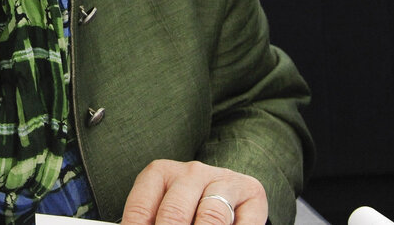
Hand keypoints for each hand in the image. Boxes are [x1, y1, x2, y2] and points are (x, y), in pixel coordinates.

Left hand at [122, 159, 265, 224]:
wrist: (229, 189)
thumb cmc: (189, 203)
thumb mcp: (163, 207)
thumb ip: (149, 219)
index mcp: (160, 172)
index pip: (141, 208)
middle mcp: (191, 172)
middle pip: (174, 213)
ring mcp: (223, 180)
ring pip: (210, 217)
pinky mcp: (251, 194)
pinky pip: (243, 222)